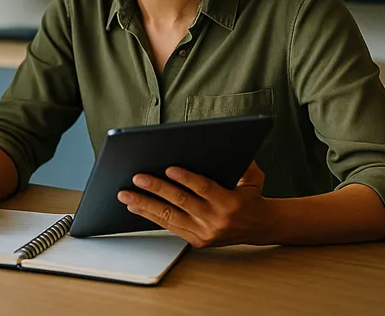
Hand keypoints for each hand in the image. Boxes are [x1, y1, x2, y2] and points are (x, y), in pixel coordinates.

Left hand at [118, 161, 274, 247]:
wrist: (259, 227)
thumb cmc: (251, 196)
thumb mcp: (255, 178)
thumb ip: (244, 163)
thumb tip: (225, 143)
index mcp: (230, 202)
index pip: (204, 188)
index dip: (186, 178)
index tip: (168, 168)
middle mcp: (216, 220)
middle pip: (181, 202)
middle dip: (157, 188)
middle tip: (137, 177)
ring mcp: (205, 233)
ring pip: (170, 217)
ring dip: (145, 205)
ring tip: (126, 195)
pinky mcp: (196, 241)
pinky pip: (169, 227)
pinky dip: (149, 216)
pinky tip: (134, 207)